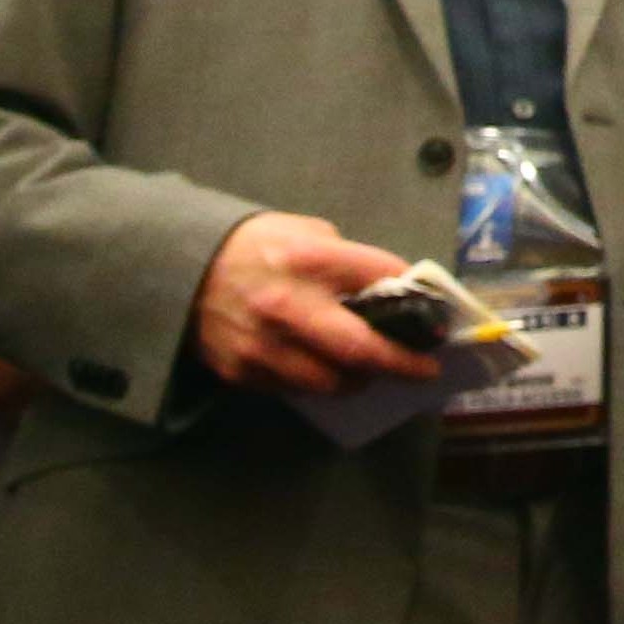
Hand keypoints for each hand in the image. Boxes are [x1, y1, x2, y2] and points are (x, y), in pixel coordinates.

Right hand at [190, 212, 439, 395]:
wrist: (184, 268)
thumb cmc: (259, 246)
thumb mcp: (309, 233)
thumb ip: (349, 262)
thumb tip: (395, 289)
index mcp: (310, 260)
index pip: (383, 282)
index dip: (418, 303)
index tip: (438, 322)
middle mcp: (286, 306)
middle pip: (360, 348)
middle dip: (402, 364)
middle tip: (425, 371)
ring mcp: (261, 344)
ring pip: (330, 381)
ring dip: (360, 380)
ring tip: (371, 370)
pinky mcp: (240, 370)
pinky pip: (295, 389)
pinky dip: (318, 382)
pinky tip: (327, 369)